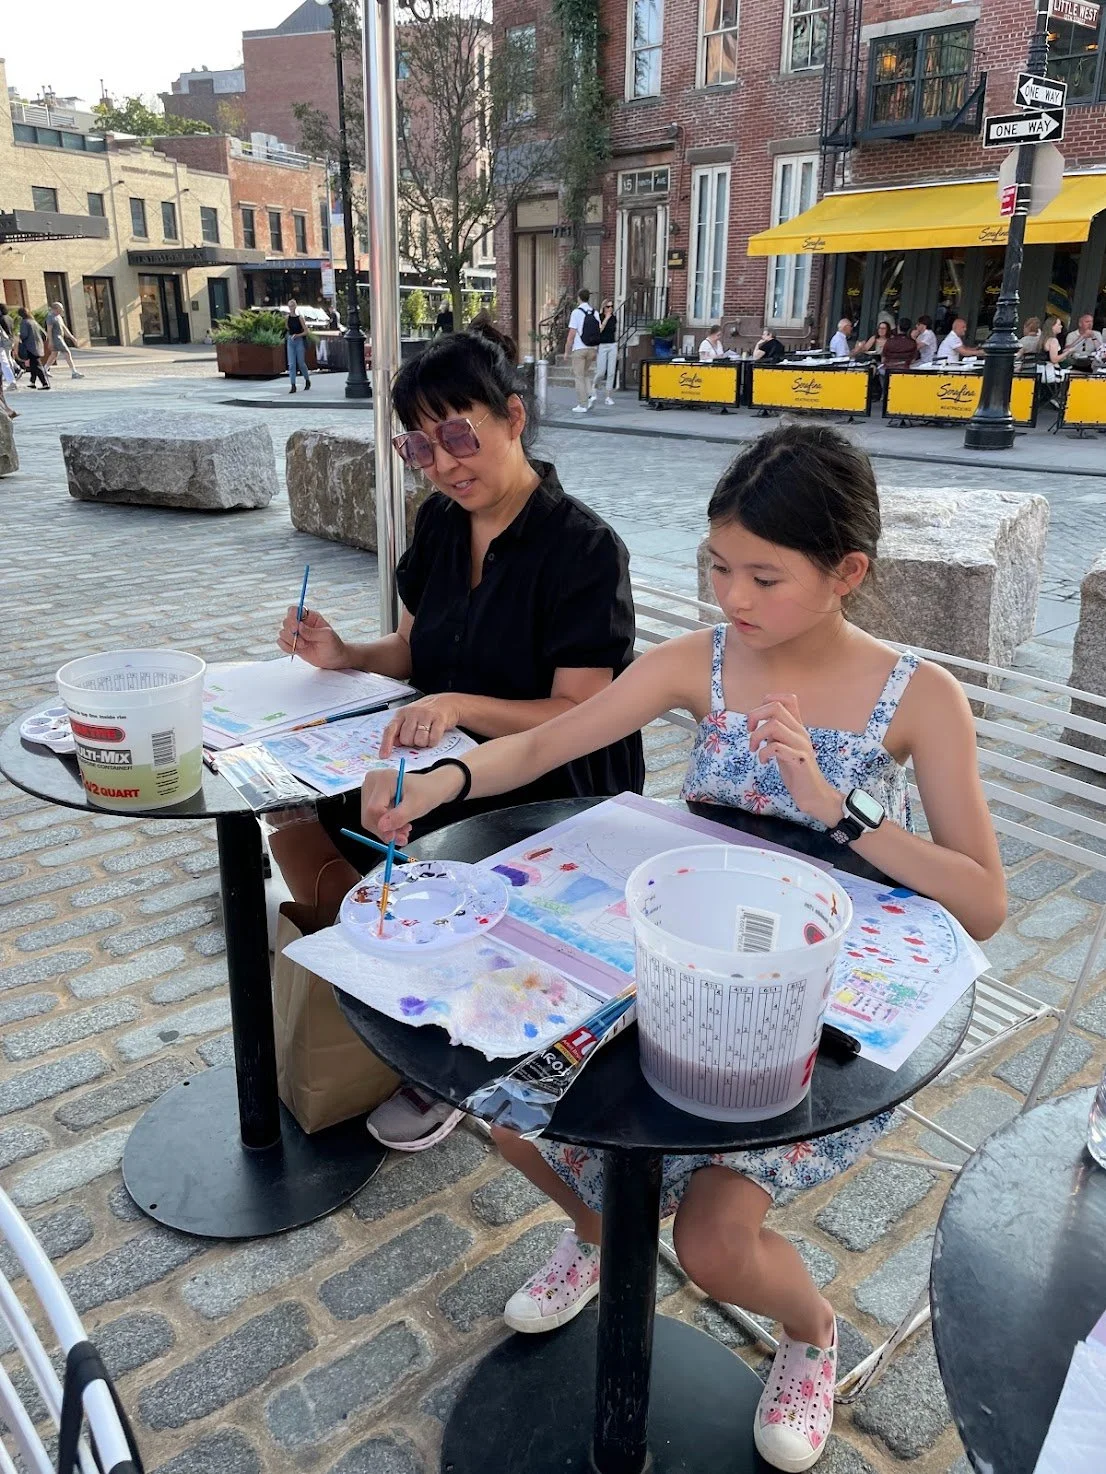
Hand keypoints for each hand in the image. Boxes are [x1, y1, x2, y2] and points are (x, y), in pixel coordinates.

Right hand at [276, 606, 349, 668]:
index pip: (294, 610)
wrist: (333, 659)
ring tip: (303, 646)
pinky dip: (286, 647)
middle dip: (291, 633)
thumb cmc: (333, 645)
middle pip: (286, 621)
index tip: (296, 628)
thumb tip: (299, 626)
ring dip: (290, 641)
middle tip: (303, 642)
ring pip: (282, 632)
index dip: (292, 617)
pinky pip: (281, 642)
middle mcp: (301, 624)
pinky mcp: (293, 644)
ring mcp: (296, 634)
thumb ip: (312, 631)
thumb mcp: (327, 636)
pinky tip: (296, 651)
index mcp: (310, 617)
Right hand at [361, 764, 465, 845]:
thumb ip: (399, 816)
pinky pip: (373, 817)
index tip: (396, 838)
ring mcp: (370, 788)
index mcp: (383, 778)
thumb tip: (382, 827)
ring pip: (369, 818)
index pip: (374, 809)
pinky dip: (386, 826)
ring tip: (404, 830)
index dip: (383, 827)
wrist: (431, 787)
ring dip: (386, 830)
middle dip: (386, 830)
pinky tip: (399, 825)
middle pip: (369, 815)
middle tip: (403, 837)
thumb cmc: (427, 792)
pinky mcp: (371, 796)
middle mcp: (372, 781)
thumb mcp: (417, 806)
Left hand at [379, 694, 463, 755]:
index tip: (384, 756)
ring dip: (423, 743)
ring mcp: (426, 715)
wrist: (447, 702)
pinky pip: (433, 739)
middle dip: (412, 743)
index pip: (390, 730)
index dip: (386, 744)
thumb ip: (399, 730)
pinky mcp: (439, 719)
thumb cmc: (425, 713)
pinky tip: (434, 735)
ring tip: (426, 735)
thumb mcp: (409, 718)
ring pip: (419, 740)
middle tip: (417, 736)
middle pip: (406, 739)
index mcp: (402, 714)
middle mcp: (412, 713)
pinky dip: (433, 742)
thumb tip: (394, 744)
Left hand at [746, 693, 842, 828]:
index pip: (789, 699)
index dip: (769, 700)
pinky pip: (776, 747)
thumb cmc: (796, 772)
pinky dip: (763, 753)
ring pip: (774, 725)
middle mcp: (800, 732)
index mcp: (797, 727)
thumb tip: (759, 723)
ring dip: (756, 736)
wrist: (814, 794)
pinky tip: (763, 761)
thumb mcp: (784, 747)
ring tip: (754, 749)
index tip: (758, 718)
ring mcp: (800, 745)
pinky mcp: (799, 760)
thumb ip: (776, 734)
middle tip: (749, 731)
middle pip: (776, 707)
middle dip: (755, 715)